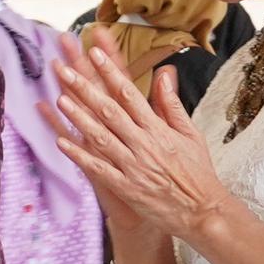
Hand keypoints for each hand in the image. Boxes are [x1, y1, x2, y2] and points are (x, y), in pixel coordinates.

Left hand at [44, 32, 227, 255]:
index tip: (94, 52)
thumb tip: (164, 73)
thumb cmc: (197, 173)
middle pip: (109, 110)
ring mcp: (133, 166)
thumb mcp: (190, 134)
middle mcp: (143, 143)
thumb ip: (171, 104)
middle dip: (85, 88)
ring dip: (78, 117)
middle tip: (65, 70)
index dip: (109, 71)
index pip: (129, 93)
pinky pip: (98, 169)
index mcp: (158, 128)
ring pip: (100, 137)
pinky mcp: (126, 188)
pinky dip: (79, 155)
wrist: (203, 212)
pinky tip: (61, 142)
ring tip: (60, 98)